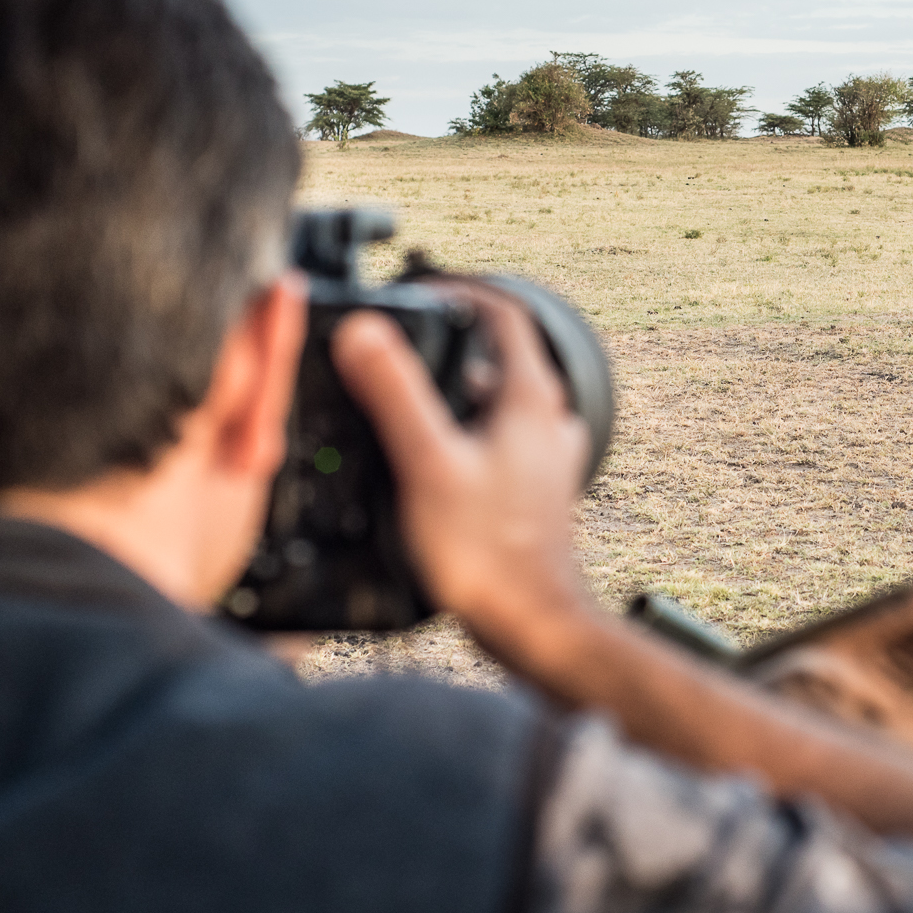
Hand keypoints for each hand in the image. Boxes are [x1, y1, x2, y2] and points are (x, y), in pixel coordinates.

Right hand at [330, 285, 593, 655]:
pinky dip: (468, 431)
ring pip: (501, 400)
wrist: (532, 624)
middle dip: (452, 341)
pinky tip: (432, 458)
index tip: (422, 288)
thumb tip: (364, 330)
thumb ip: (394, 393)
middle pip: (502, 355)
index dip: (461, 290)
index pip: (505, 312)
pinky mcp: (535, 491)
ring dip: (458, 389)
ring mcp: (546, 458)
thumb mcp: (426, 462)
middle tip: (403, 344)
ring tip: (408, 399)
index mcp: (530, 399)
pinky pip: (501, 440)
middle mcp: (548, 422)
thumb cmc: (487, 553)